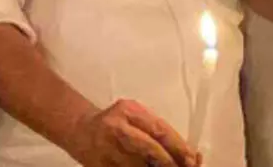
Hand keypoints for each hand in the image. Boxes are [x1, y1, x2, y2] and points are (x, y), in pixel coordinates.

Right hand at [70, 99, 200, 166]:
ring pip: (139, 166)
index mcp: (128, 110)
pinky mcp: (99, 165)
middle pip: (150, 149)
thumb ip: (156, 130)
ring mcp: (106, 148)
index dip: (178, 146)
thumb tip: (189, 154)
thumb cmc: (114, 123)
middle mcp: (116, 127)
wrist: (80, 130)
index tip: (192, 158)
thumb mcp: (133, 117)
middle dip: (170, 162)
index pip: (159, 129)